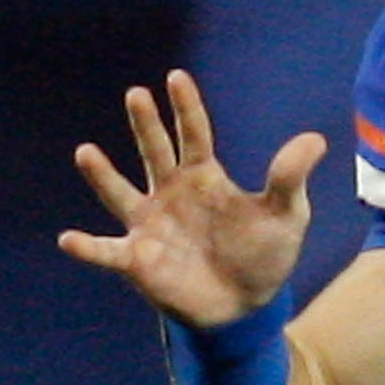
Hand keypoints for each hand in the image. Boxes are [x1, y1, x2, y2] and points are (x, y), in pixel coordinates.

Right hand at [62, 70, 323, 327]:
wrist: (246, 307)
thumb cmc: (263, 255)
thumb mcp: (285, 216)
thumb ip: (289, 178)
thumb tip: (316, 139)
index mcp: (204, 177)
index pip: (194, 134)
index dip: (186, 107)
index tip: (176, 77)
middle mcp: (170, 193)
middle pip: (155, 151)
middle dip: (146, 125)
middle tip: (136, 94)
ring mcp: (150, 224)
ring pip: (120, 193)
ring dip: (103, 175)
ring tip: (86, 153)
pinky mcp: (138, 259)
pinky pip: (107, 251)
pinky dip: (88, 248)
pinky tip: (69, 239)